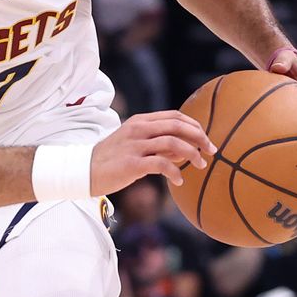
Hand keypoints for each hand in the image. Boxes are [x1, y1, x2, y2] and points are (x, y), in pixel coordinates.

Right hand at [90, 110, 213, 193]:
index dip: (195, 126)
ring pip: (173, 143)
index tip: (206, 139)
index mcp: (140, 121)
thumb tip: (186, 150)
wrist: (84, 170)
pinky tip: (179, 181)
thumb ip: (159, 145)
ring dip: (192, 154)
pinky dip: (175, 172)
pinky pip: (162, 165)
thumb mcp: (134, 145)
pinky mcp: (132, 163)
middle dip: (200, 137)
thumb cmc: (112, 159)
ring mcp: (134, 145)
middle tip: (211, 151)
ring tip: (200, 165)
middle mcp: (138, 129)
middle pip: (177, 126)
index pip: (175, 116)